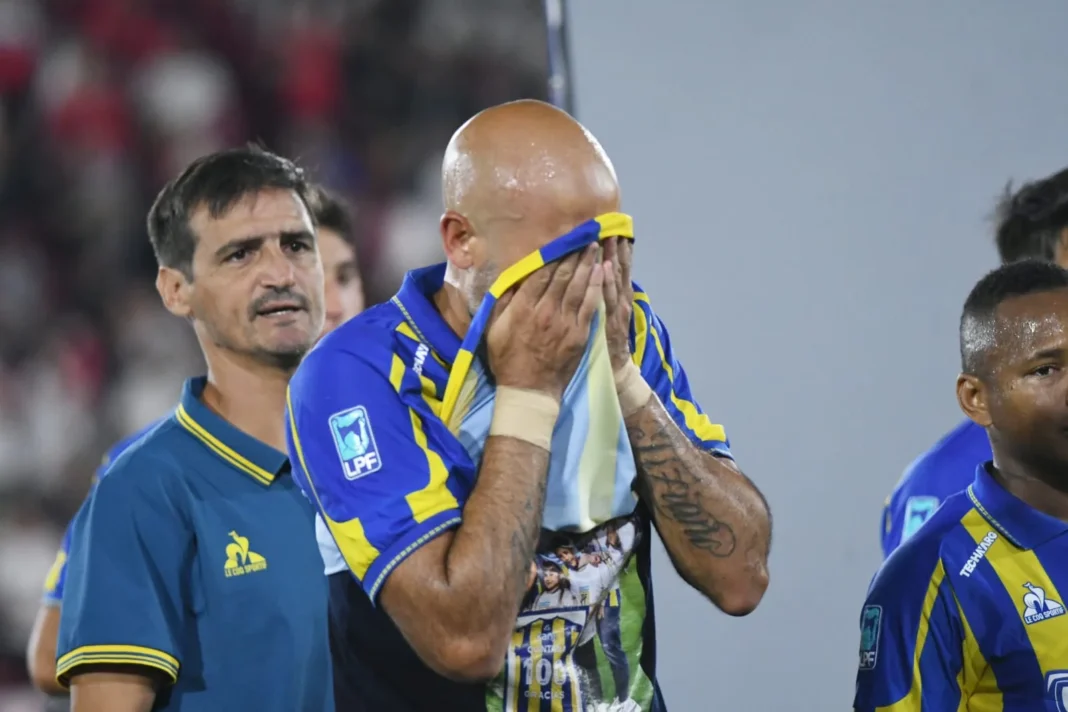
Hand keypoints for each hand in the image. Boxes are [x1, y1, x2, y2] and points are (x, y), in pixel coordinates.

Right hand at [487, 244, 603, 400]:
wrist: (529, 391)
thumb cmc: (507, 359)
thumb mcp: (494, 329)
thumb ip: (503, 301)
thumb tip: (512, 276)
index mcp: (523, 308)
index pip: (541, 273)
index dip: (553, 253)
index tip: (561, 238)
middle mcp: (546, 311)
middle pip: (563, 275)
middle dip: (574, 252)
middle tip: (585, 234)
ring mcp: (565, 323)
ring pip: (578, 286)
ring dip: (587, 263)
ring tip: (594, 245)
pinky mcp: (580, 334)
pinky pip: (590, 305)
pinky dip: (596, 286)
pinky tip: (601, 270)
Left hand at [602, 238, 633, 373]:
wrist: (617, 369)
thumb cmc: (609, 342)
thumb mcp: (608, 314)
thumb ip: (603, 295)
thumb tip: (597, 273)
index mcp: (620, 296)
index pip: (619, 267)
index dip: (619, 249)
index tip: (614, 229)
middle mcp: (622, 300)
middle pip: (618, 269)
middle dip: (615, 247)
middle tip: (610, 225)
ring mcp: (617, 310)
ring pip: (614, 280)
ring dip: (612, 258)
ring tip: (608, 238)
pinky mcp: (611, 322)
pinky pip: (606, 299)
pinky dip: (606, 283)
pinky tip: (604, 267)